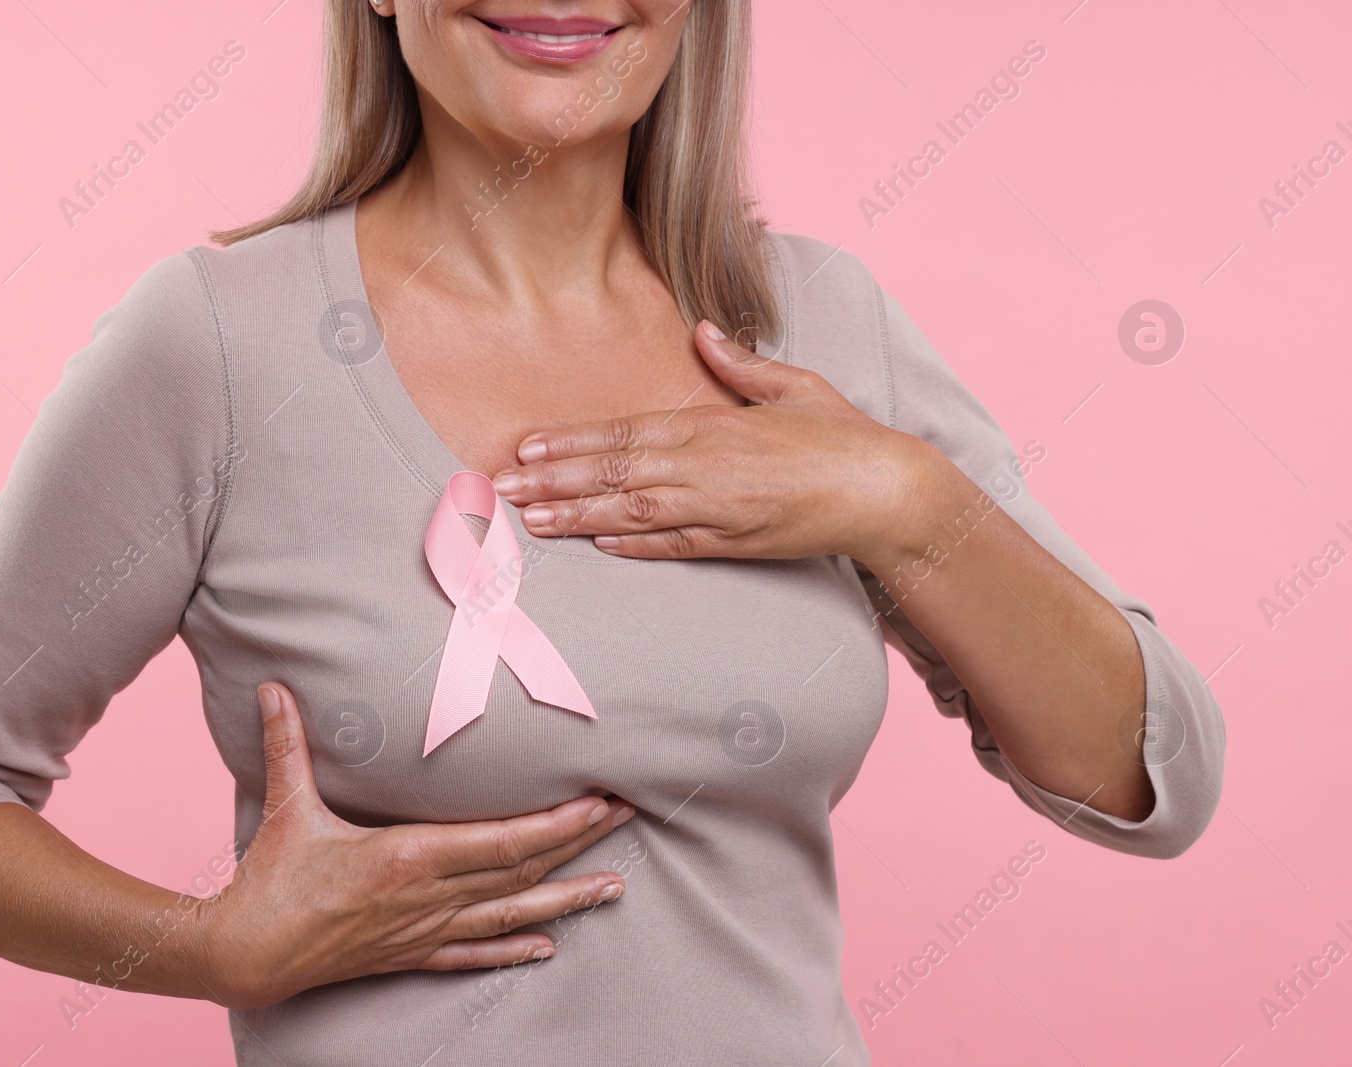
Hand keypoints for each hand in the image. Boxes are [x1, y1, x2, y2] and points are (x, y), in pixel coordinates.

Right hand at [196, 682, 635, 1009]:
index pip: (503, 841)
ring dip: (567, 900)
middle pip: (522, 870)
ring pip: (511, 914)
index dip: (557, 824)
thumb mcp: (287, 806)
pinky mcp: (412, 954)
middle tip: (627, 817)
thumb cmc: (271, 879)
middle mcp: (429, 896)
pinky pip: (474, 952)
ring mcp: (425, 930)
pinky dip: (513, 948)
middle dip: (579, 844)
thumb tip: (275, 686)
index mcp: (408, 856)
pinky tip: (548, 947)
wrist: (247, 955)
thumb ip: (289, 743)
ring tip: (614, 888)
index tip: (596, 802)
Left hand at [491, 321, 953, 565]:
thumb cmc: (842, 435)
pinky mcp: (734, 544)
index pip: (624, 432)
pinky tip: (594, 546)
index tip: (525, 447)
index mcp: (712, 425)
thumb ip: (739, 364)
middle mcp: (705, 468)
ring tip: (527, 520)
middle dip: (551, 481)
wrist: (885, 492)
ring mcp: (717, 510)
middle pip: (612, 473)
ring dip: (574, 516)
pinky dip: (632, 548)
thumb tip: (704, 331)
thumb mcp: (792, 385)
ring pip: (629, 513)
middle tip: (497, 489)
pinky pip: (672, 547)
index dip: (570, 440)